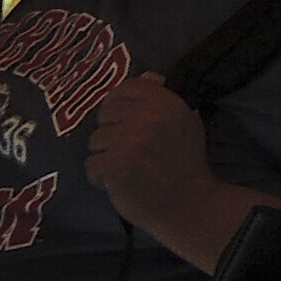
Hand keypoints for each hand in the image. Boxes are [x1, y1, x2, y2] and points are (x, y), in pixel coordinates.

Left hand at [85, 74, 232, 258]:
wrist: (189, 204)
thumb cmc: (186, 163)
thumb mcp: (185, 121)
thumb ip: (162, 98)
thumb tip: (146, 76)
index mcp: (165, 102)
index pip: (125, 88)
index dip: (118, 105)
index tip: (124, 123)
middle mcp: (146, 117)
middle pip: (105, 114)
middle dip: (111, 133)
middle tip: (129, 151)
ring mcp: (129, 141)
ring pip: (95, 141)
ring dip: (106, 157)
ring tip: (127, 168)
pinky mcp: (115, 166)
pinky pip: (91, 165)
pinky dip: (100, 178)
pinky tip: (119, 182)